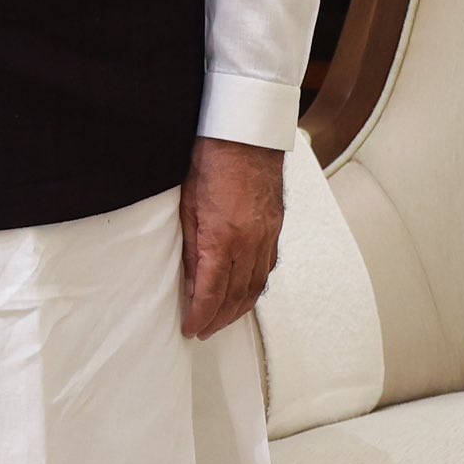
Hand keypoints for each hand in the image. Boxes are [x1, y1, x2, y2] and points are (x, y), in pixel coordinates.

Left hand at [179, 136, 284, 339]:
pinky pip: (268, 268)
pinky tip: (246, 294)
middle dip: (219, 318)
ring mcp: (267, 236)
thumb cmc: (211, 160)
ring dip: (239, 309)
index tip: (191, 328)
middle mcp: (249, 243)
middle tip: (204, 329)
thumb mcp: (187, 203)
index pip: (211, 291)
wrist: (245, 134)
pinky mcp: (276, 228)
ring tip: (223, 320)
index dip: (200, 315)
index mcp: (222, 238)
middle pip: (236, 295)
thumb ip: (190, 245)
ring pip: (256, 286)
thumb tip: (190, 278)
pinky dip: (256, 288)